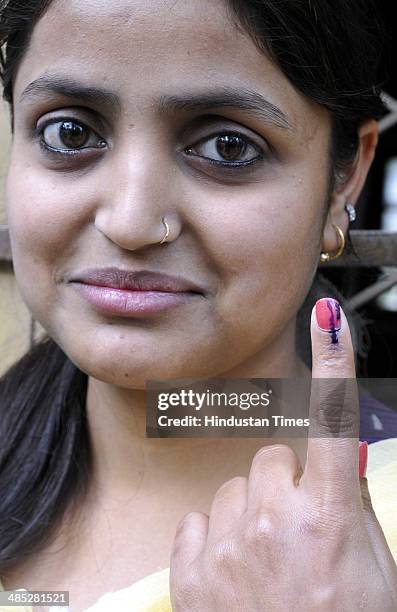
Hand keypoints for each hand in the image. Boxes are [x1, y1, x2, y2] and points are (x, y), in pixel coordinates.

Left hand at [169, 298, 396, 610]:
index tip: (329, 320)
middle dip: (285, 484)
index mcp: (330, 515)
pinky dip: (216, 535)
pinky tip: (235, 571)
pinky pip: (201, 517)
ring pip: (236, 487)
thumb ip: (350, 501)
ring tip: (268, 560)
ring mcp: (229, 543)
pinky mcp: (193, 568)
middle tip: (298, 531)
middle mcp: (276, 518)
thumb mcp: (371, 565)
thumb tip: (340, 455)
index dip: (335, 364)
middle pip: (272, 457)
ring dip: (252, 512)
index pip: (335, 421)